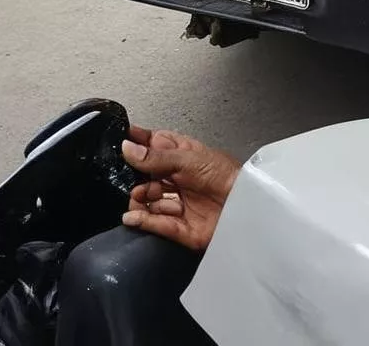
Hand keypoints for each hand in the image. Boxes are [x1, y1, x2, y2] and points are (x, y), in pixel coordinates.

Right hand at [121, 125, 240, 250]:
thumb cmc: (227, 176)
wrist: (248, 207)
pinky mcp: (182, 228)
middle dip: (136, 177)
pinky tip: (132, 216)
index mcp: (184, 156)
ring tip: (138, 196)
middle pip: (148, 177)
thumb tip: (128, 148)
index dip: (138, 144)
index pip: (155, 146)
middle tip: (129, 176)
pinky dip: (143, 220)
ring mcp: (180, 203)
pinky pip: (157, 224)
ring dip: (140, 199)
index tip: (120, 141)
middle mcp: (179, 179)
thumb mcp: (189, 159)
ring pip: (150, 201)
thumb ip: (157, 157)